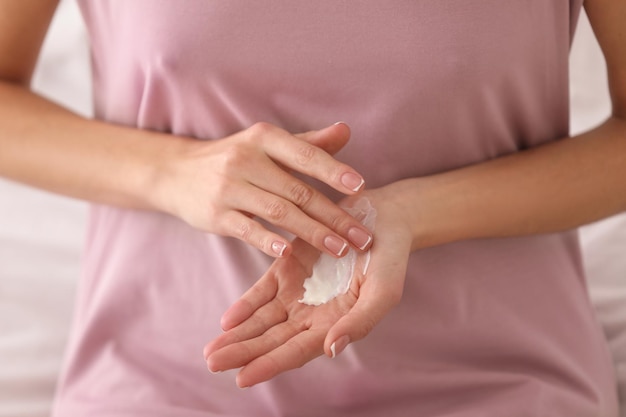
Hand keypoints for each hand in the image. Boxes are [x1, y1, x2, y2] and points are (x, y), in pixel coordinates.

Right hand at [154, 122, 373, 257]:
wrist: (177, 173)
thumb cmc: (235, 158)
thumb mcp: (267, 144)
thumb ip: (308, 143)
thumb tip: (347, 131)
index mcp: (264, 138)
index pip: (305, 155)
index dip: (334, 170)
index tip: (361, 187)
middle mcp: (246, 159)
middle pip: (298, 190)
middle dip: (334, 215)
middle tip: (362, 237)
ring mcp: (229, 187)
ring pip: (279, 212)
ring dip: (312, 232)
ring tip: (339, 249)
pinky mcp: (216, 214)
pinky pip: (247, 229)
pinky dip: (268, 241)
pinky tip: (289, 252)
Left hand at [203, 188, 412, 387]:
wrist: (382, 218)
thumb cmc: (389, 258)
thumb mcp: (384, 291)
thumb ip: (359, 322)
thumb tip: (331, 349)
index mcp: (334, 324)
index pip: (296, 351)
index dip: (270, 365)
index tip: (243, 378)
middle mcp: (312, 314)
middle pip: (272, 340)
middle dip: (243, 354)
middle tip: (213, 363)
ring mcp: (297, 292)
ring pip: (262, 320)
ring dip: (238, 335)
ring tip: (212, 351)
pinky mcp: (287, 268)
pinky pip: (261, 292)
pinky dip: (245, 305)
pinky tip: (227, 320)